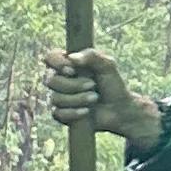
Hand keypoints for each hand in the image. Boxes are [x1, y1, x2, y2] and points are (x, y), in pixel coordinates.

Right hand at [43, 46, 160, 152]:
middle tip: (93, 85)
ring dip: (77, 99)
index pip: (51, 57)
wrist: (119, 110)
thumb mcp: (108, 65)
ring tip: (94, 98)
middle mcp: (61, 80)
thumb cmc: (113, 85)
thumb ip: (92, 56)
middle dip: (73, 85)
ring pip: (55, 98)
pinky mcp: (61, 114)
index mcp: (70, 64)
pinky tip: (86, 111)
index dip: (57, 63)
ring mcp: (60, 98)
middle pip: (51, 80)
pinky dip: (74, 112)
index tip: (72, 69)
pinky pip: (58, 113)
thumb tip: (72, 57)